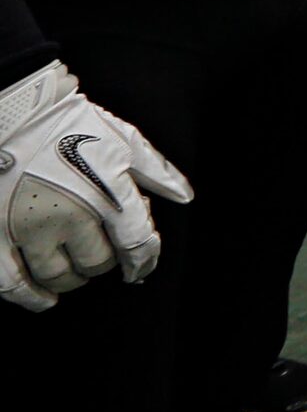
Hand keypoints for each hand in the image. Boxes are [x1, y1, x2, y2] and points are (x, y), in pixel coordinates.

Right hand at [0, 60, 192, 311]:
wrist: (15, 112)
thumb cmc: (71, 124)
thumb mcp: (124, 140)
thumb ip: (156, 172)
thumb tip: (185, 197)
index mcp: (108, 192)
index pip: (137, 243)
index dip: (143, 261)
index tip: (139, 269)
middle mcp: (72, 215)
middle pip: (97, 262)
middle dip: (102, 261)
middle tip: (98, 254)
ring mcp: (30, 228)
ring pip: (58, 276)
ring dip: (71, 279)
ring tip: (73, 272)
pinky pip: (12, 283)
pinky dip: (29, 297)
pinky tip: (41, 299)